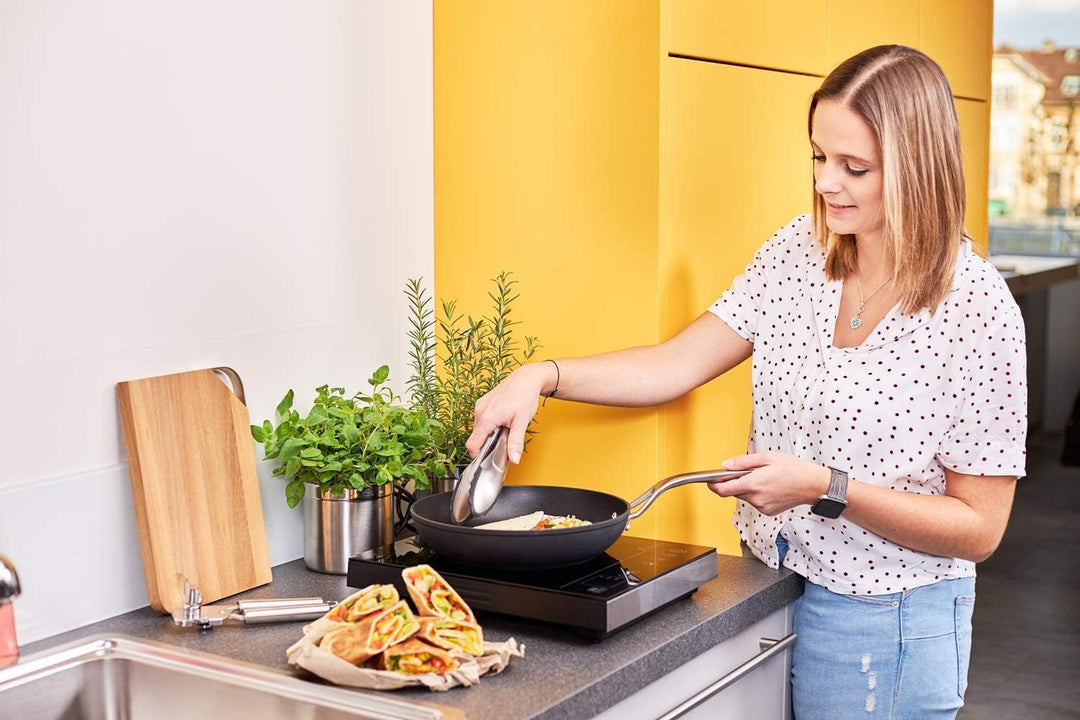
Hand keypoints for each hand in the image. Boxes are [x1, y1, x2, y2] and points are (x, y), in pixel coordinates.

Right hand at [466, 362, 554, 463]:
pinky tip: (502, 421)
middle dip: (487, 443)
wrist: (526, 378)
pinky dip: (488, 425)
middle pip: (475, 437)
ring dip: (488, 433)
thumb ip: (515, 443)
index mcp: (487, 418)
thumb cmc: (524, 396)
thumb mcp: (521, 422)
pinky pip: (480, 419)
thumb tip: (514, 459)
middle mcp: (479, 411)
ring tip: (504, 429)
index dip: (478, 455)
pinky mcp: (482, 403)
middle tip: (503, 441)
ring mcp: (479, 406)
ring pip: (478, 429)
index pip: (472, 444)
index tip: (488, 458)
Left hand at [707, 452, 830, 515]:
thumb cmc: (794, 469)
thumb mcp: (767, 458)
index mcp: (754, 483)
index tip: (709, 481)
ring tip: (764, 478)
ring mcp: (762, 507)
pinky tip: (770, 487)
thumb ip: (743, 462)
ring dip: (748, 488)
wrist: (813, 485)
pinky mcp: (768, 512)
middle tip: (747, 471)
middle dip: (735, 482)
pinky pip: (755, 502)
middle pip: (734, 492)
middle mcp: (756, 498)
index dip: (713, 485)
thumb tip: (725, 465)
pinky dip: (757, 494)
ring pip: (745, 497)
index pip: (723, 489)